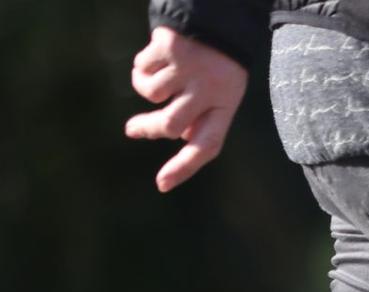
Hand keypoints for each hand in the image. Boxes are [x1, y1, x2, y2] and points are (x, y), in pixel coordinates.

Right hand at [126, 27, 247, 191]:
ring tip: (160, 73)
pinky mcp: (169, 47)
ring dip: (147, 86)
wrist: (219, 20)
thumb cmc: (218, 65)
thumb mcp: (220, 93)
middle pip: (170, 125)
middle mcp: (210, 89)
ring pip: (150, 93)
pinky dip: (143, 64)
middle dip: (148, 128)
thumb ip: (202, 115)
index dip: (185, 167)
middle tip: (132, 129)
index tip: (162, 184)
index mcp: (226, 105)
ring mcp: (189, 68)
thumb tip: (179, 137)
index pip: (207, 145)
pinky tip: (159, 56)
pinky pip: (141, 67)